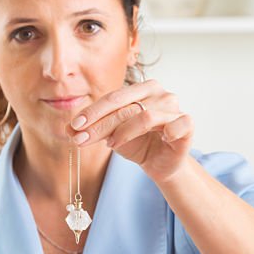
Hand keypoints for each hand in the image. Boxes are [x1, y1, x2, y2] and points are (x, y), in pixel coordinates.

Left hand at [67, 79, 193, 182]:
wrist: (160, 163)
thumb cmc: (138, 144)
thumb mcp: (111, 136)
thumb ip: (92, 129)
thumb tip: (67, 128)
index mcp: (141, 89)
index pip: (113, 97)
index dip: (92, 112)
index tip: (74, 126)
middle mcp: (159, 93)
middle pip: (125, 105)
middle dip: (100, 123)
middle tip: (81, 138)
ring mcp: (174, 107)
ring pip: (145, 116)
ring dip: (124, 132)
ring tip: (111, 145)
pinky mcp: (187, 124)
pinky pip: (177, 124)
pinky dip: (167, 131)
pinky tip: (160, 139)